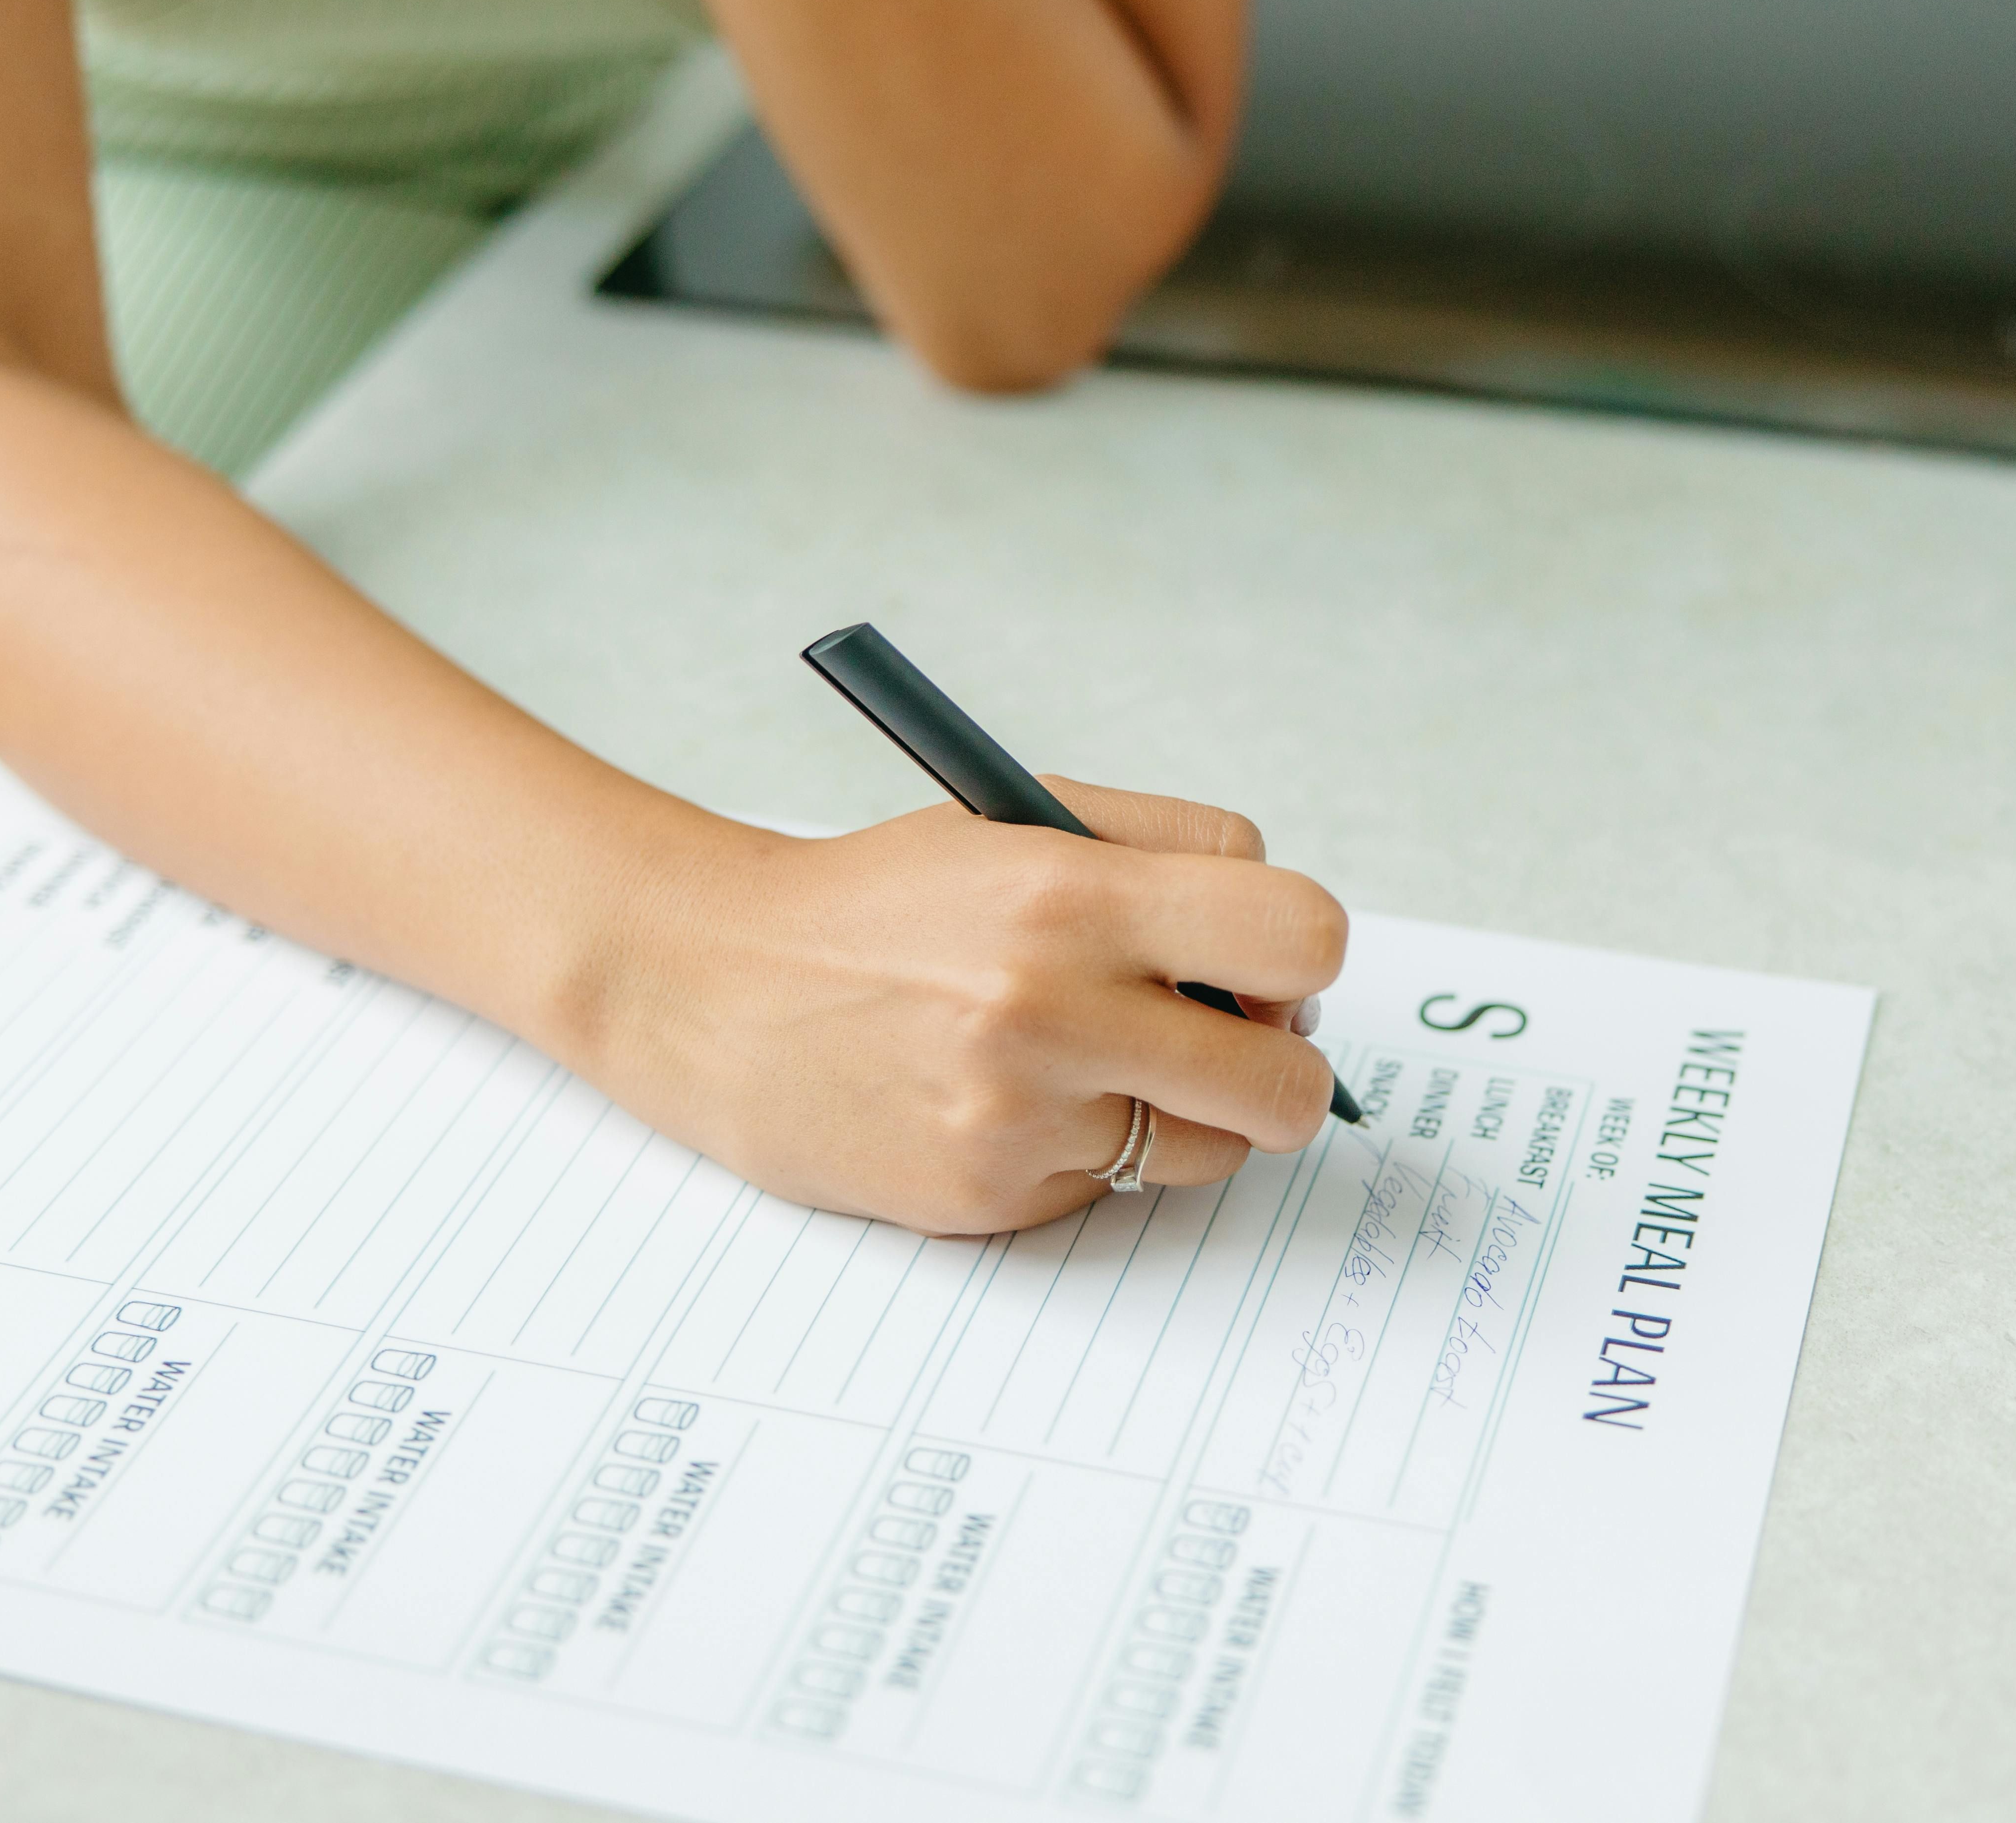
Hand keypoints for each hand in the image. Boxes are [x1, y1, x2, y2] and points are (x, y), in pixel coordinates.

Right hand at [584, 778, 1348, 1233]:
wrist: (713, 990)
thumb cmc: (880, 900)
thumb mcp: (1018, 818)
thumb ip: (1168, 854)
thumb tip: (1289, 955)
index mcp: (1071, 892)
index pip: (1300, 936)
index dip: (1302, 959)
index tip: (1264, 968)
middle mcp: (1052, 1009)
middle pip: (1289, 1085)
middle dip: (1278, 1065)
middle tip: (1222, 1041)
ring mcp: (1019, 1117)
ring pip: (1211, 1151)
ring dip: (1181, 1114)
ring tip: (1093, 1063)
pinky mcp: (986, 1197)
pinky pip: (1110, 1190)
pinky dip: (1083, 1151)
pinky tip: (1005, 1102)